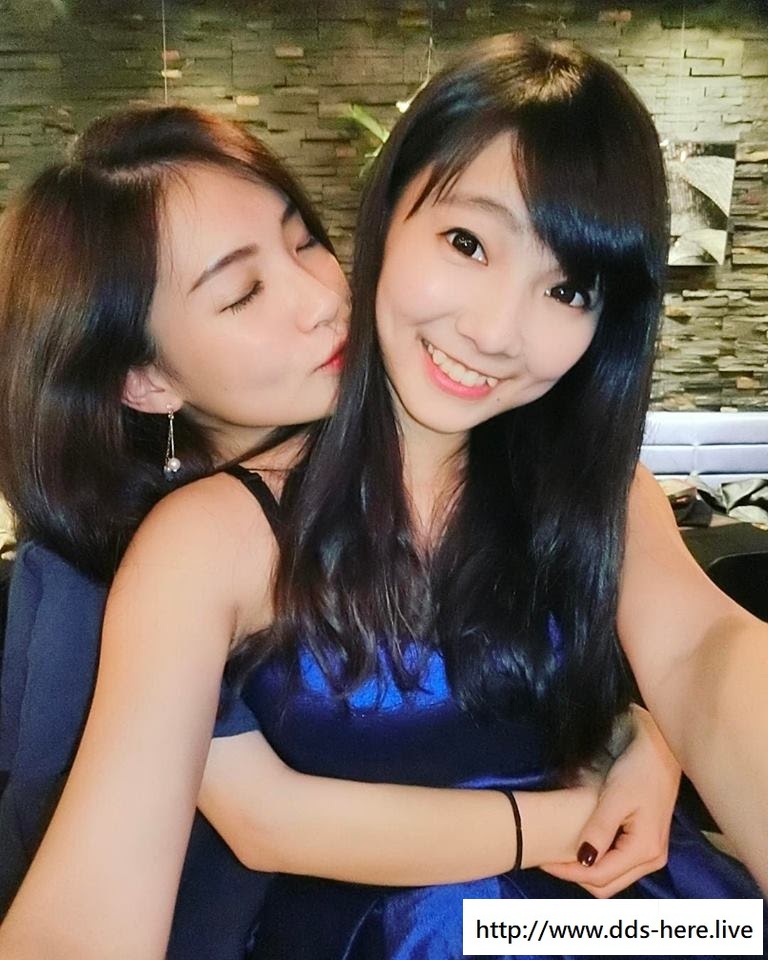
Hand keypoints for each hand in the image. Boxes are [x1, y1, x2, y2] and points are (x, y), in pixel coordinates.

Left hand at [540, 704, 679, 896]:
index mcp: (645, 850)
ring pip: (614, 878)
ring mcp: (652, 853)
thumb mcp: (615, 798)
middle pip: (608, 885)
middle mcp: (652, 859)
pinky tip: (582, 848)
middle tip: (548, 860)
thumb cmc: (638, 771)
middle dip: (576, 876)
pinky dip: (599, 863)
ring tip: (560, 855)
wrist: (660, 752)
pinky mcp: (647, 844)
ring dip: (587, 872)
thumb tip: (582, 861)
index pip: (601, 876)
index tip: (544, 861)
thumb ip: (600, 831)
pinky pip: (620, 865)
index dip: (569, 872)